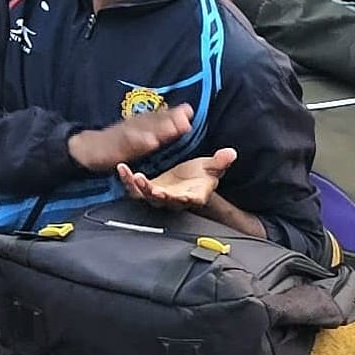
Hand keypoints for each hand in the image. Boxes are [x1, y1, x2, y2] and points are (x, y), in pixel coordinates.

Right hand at [67, 99, 198, 173]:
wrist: (90, 147)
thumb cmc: (120, 140)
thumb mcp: (141, 130)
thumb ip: (162, 123)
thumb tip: (186, 113)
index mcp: (143, 122)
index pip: (160, 116)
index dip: (174, 113)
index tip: (189, 110)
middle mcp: (136, 125)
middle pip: (155, 120)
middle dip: (170, 118)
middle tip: (185, 115)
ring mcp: (126, 135)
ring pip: (144, 130)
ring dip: (159, 128)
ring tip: (172, 128)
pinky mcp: (117, 147)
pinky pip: (130, 144)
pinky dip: (140, 142)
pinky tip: (151, 142)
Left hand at [114, 144, 237, 211]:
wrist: (187, 176)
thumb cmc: (200, 174)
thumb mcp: (211, 166)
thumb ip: (220, 162)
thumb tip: (230, 153)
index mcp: (193, 195)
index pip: (190, 199)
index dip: (185, 199)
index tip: (182, 196)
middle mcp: (174, 199)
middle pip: (165, 201)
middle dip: (157, 195)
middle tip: (151, 187)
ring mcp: (159, 195)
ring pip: (146, 196)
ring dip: (139, 188)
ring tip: (135, 176)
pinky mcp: (146, 189)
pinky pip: (134, 188)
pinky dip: (127, 179)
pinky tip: (123, 169)